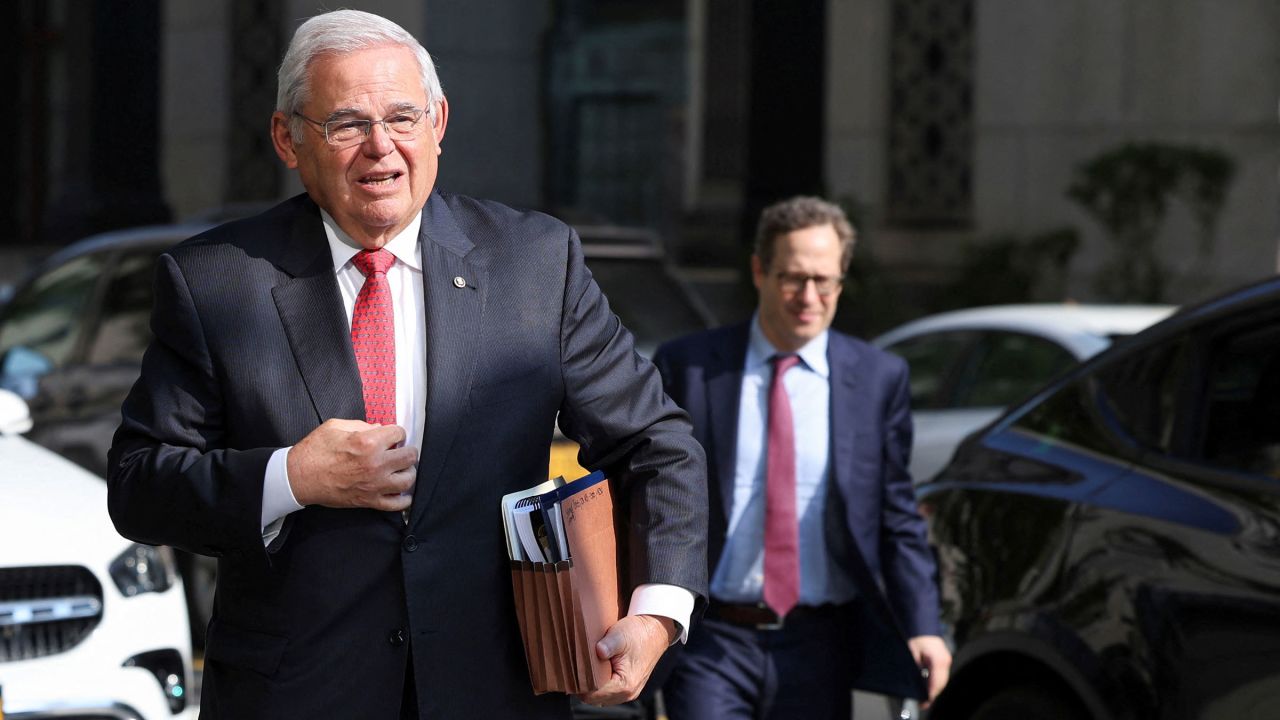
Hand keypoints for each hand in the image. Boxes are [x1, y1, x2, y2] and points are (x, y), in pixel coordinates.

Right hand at [286, 419, 417, 511]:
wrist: (299, 477)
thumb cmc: (314, 451)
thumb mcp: (335, 427)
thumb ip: (361, 425)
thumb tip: (379, 428)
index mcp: (368, 442)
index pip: (399, 433)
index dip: (396, 433)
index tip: (392, 436)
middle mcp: (375, 464)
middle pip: (410, 456)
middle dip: (407, 450)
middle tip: (400, 451)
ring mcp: (374, 485)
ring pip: (408, 479)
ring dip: (408, 472)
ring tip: (401, 469)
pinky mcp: (369, 501)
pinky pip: (396, 504)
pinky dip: (403, 499)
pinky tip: (400, 491)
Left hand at [577, 614, 676, 705]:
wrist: (655, 631)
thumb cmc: (638, 633)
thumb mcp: (620, 635)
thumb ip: (608, 644)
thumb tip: (597, 651)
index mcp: (625, 685)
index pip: (591, 695)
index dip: (579, 684)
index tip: (572, 670)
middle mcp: (627, 693)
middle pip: (594, 699)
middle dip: (584, 685)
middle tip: (577, 667)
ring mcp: (628, 692)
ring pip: (600, 697)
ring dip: (592, 685)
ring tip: (586, 668)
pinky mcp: (628, 687)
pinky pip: (607, 692)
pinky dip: (600, 684)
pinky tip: (596, 670)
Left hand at [907, 634, 951, 707]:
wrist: (922, 625)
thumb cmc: (916, 637)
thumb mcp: (912, 654)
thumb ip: (916, 670)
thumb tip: (918, 684)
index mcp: (938, 660)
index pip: (936, 683)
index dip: (930, 695)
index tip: (925, 702)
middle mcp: (945, 661)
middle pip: (941, 684)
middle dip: (933, 693)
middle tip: (923, 702)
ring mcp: (947, 660)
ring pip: (943, 680)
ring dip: (935, 688)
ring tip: (925, 695)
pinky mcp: (945, 659)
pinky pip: (942, 675)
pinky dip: (936, 681)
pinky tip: (929, 685)